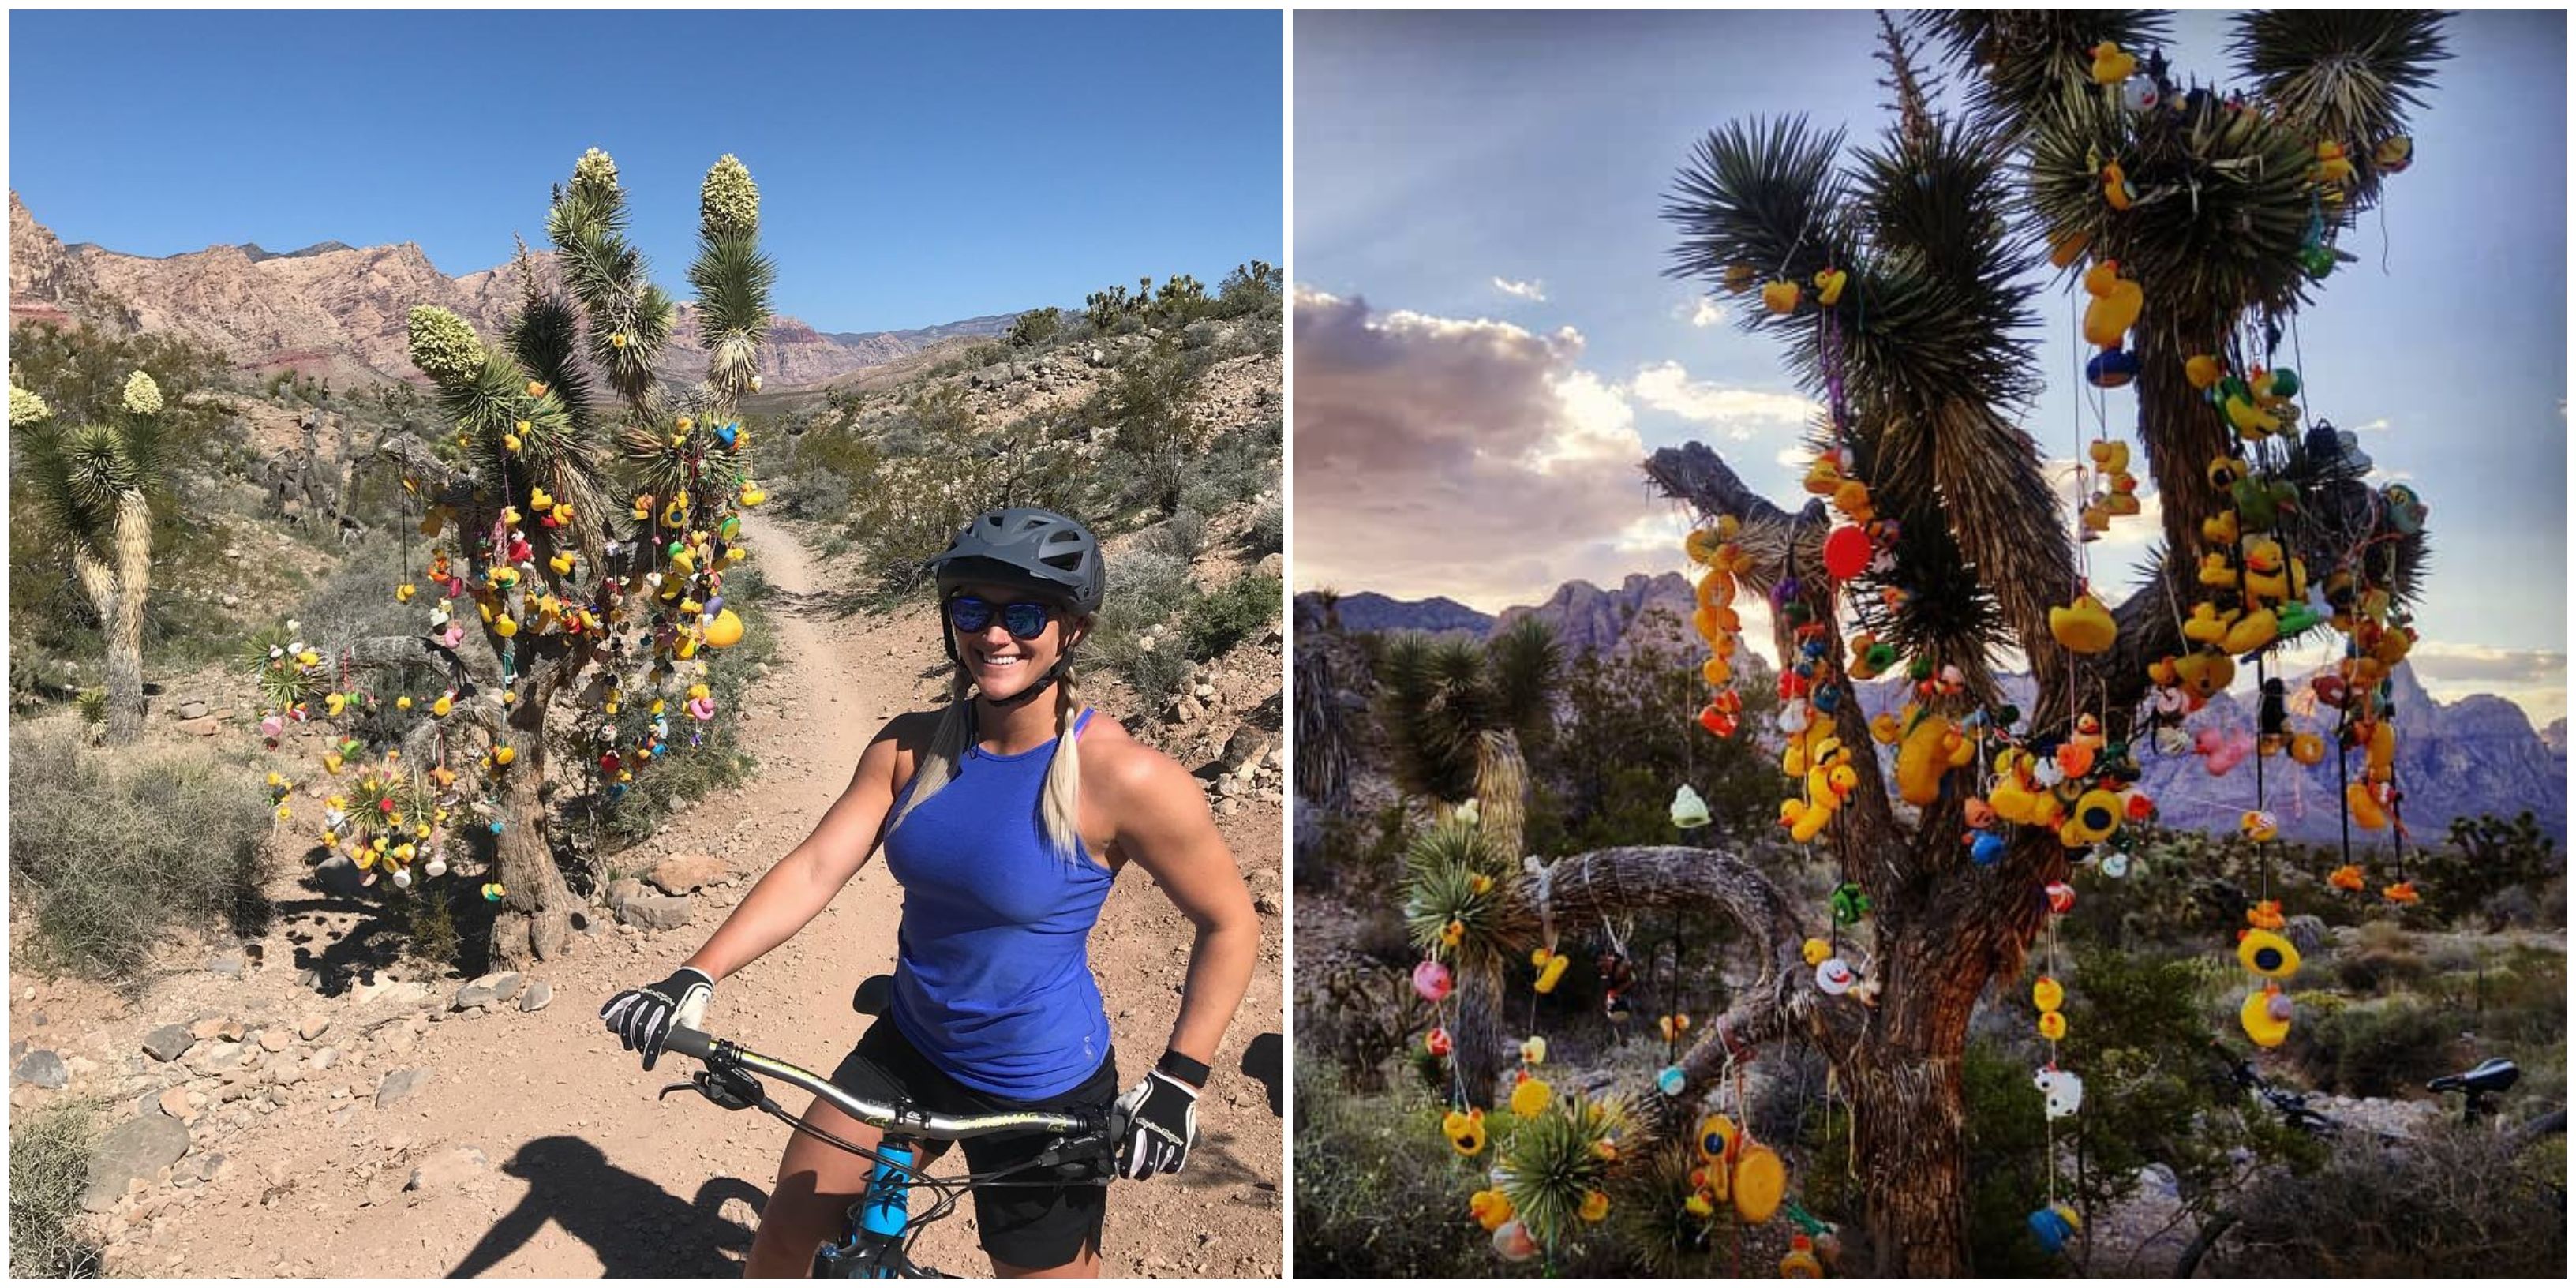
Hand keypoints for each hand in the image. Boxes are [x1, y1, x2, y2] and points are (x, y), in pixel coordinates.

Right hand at [599, 966, 711, 1070]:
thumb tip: (662, 1051)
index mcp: (672, 1010)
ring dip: (624, 1031)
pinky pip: (624, 998)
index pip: (657, 1035)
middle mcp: (658, 1001)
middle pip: (640, 1026)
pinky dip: (612, 1006)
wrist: (694, 980)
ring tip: (627, 1045)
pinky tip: (604, 1016)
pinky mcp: (643, 991)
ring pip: (629, 1013)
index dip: (651, 1052)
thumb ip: (681, 1038)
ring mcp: (649, 995)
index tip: (648, 1066)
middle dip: (637, 1043)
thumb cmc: (695, 1004)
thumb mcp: (693, 1022)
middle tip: (637, 1051)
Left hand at [1112, 1064, 1200, 1179]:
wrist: (1173, 1084)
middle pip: (1147, 1169)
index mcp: (1138, 1129)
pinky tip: (1163, 1162)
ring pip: (1160, 1168)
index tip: (1123, 1170)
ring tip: (1148, 1164)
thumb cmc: (1144, 1094)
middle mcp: (1155, 1137)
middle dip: (1138, 1173)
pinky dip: (1168, 1167)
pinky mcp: (1184, 1141)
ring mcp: (1171, 1140)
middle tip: (1135, 1171)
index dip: (1126, 1170)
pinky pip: (1176, 1164)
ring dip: (1152, 1169)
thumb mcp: (1122, 1105)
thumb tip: (1113, 1142)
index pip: (1131, 1161)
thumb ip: (1116, 1124)